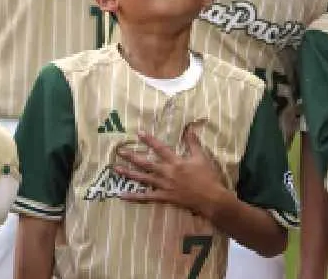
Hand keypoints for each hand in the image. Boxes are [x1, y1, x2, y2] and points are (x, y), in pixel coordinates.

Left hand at [113, 127, 228, 217]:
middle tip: (119, 151)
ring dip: (129, 173)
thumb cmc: (208, 178)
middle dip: (132, 156)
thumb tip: (189, 128)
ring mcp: (164, 186)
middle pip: (146, 163)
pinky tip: (122, 195)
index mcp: (176, 162)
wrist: (211, 199)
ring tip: (116, 168)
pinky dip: (133, 197)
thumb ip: (193, 143)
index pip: (160, 148)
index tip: (138, 133)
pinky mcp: (164, 197)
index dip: (149, 140)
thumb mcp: (202, 157)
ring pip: (143, 179)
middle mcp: (167, 172)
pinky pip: (146, 197)